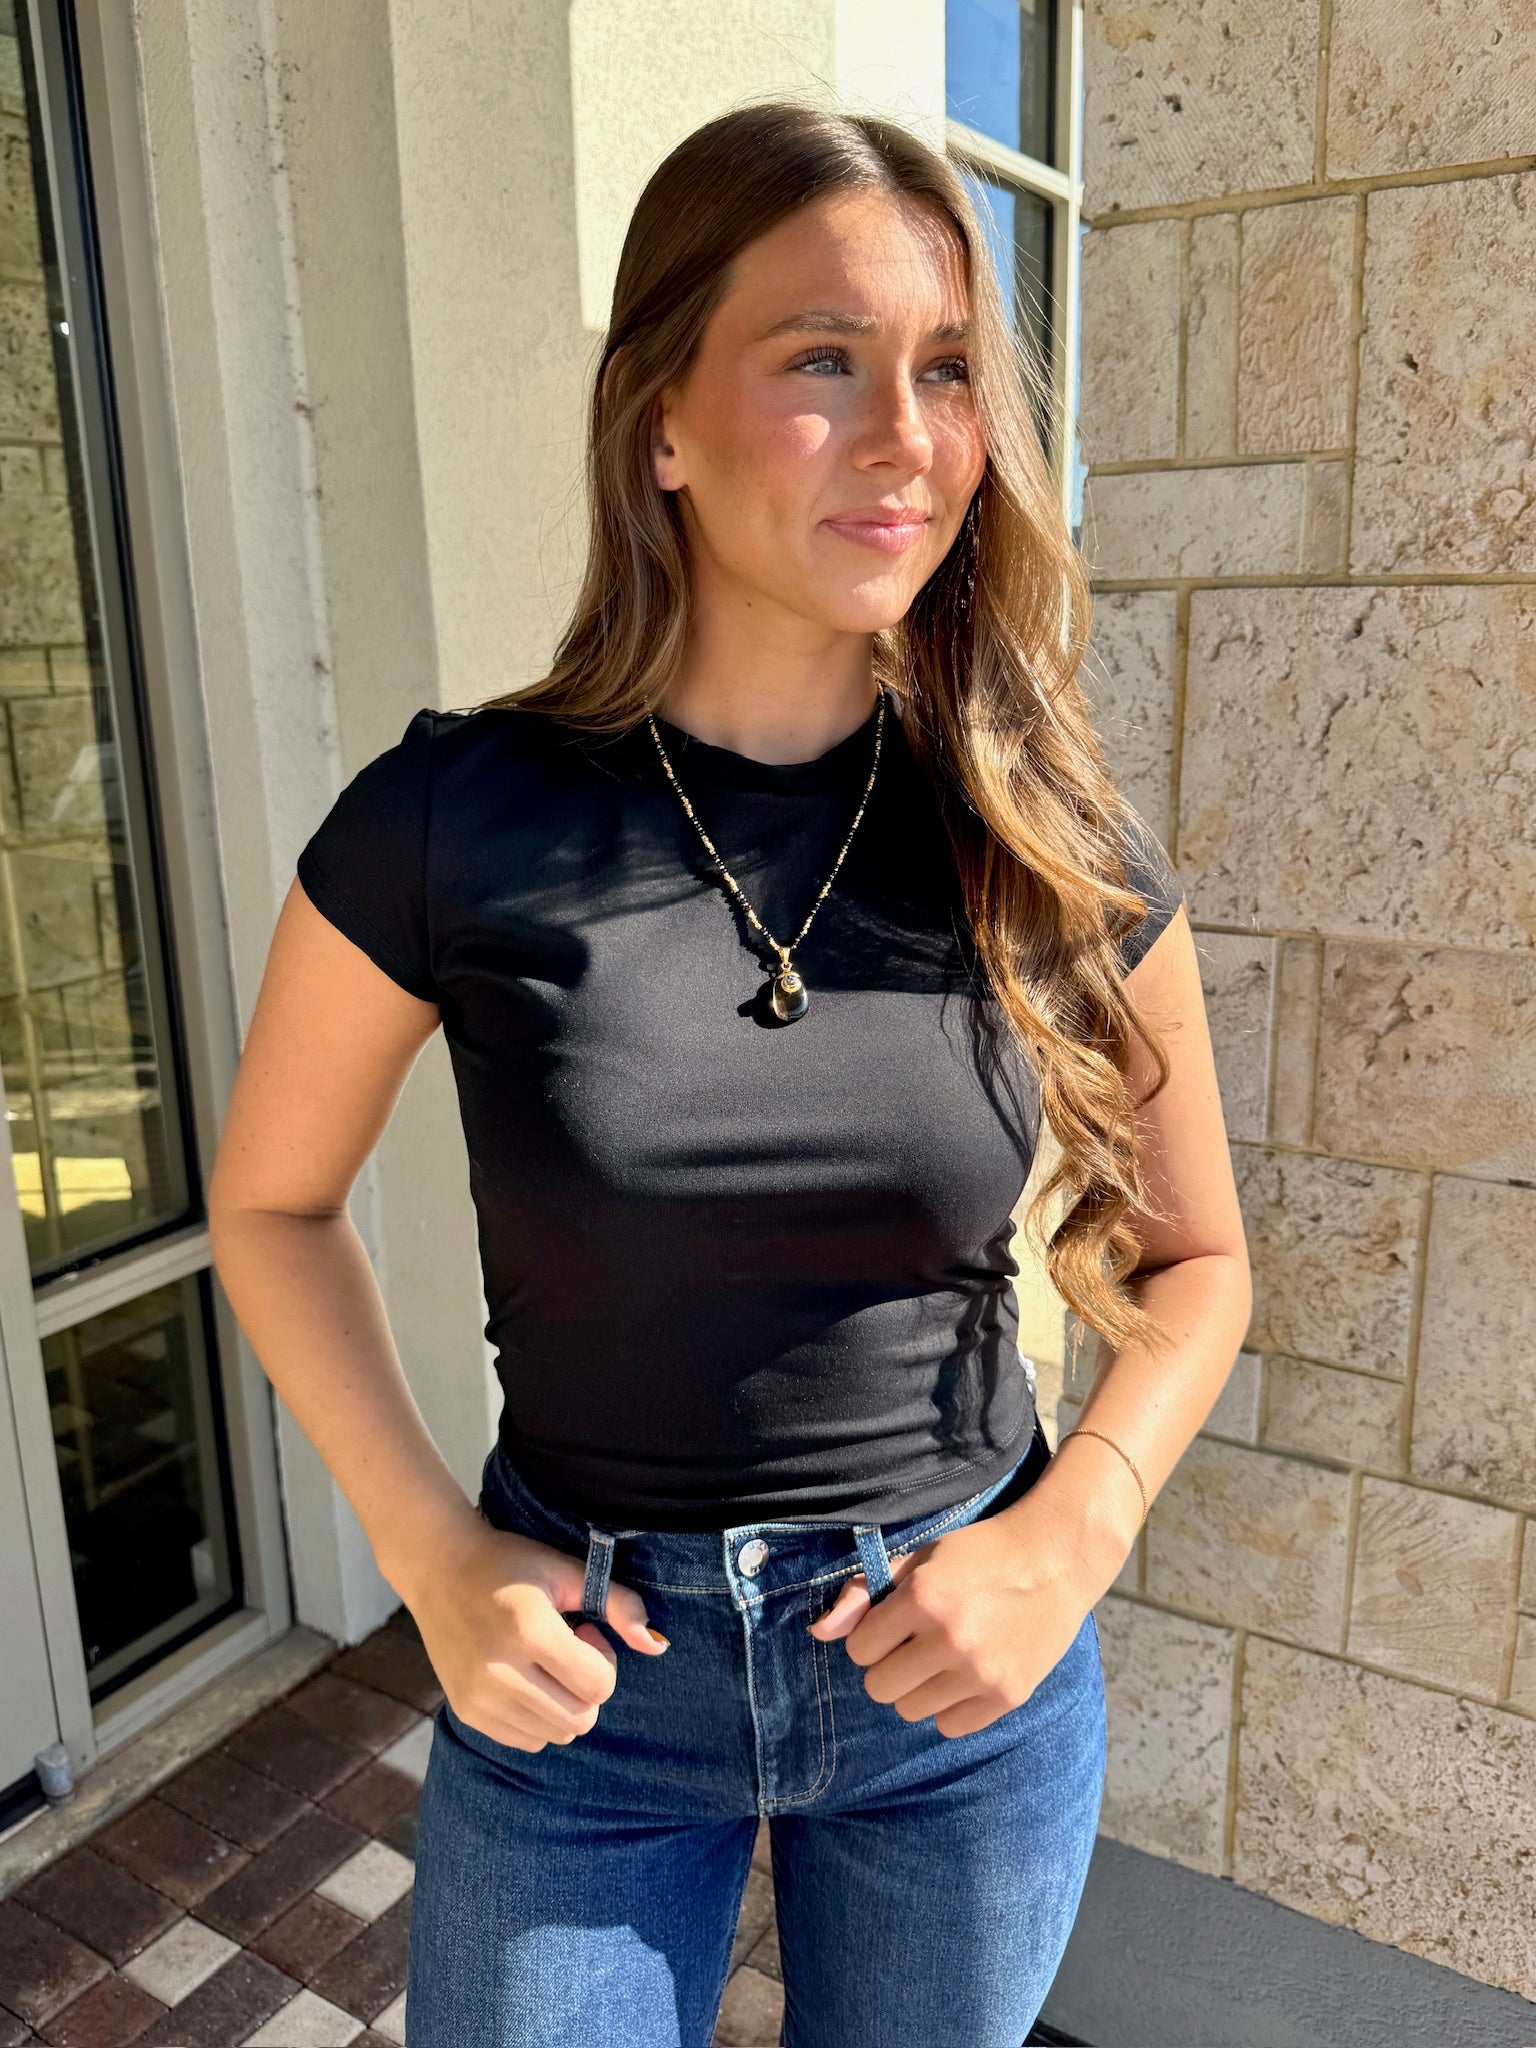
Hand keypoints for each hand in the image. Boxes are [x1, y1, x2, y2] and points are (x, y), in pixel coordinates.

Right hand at [392, 1505, 668, 1752]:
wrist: (439, 1569)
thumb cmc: (511, 1564)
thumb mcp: (567, 1570)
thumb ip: (619, 1603)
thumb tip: (658, 1645)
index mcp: (529, 1630)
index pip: (599, 1686)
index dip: (603, 1658)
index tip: (583, 1628)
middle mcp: (500, 1671)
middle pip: (581, 1718)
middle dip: (587, 1685)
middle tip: (566, 1647)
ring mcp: (479, 1698)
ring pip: (557, 1735)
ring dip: (564, 1703)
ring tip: (543, 1662)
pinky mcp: (467, 1713)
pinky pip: (528, 1741)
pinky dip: (539, 1718)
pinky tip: (524, 1678)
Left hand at [806, 1486, 1110, 1738]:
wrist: (1055, 1559)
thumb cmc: (979, 1554)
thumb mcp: (920, 1560)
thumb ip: (864, 1594)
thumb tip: (818, 1632)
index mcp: (922, 1598)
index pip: (859, 1649)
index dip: (871, 1637)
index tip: (892, 1625)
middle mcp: (949, 1639)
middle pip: (879, 1688)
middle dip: (889, 1666)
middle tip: (915, 1644)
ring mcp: (981, 1672)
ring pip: (910, 1711)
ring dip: (918, 1688)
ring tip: (942, 1658)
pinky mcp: (1008, 1696)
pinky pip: (950, 1727)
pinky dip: (950, 1707)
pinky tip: (966, 1675)